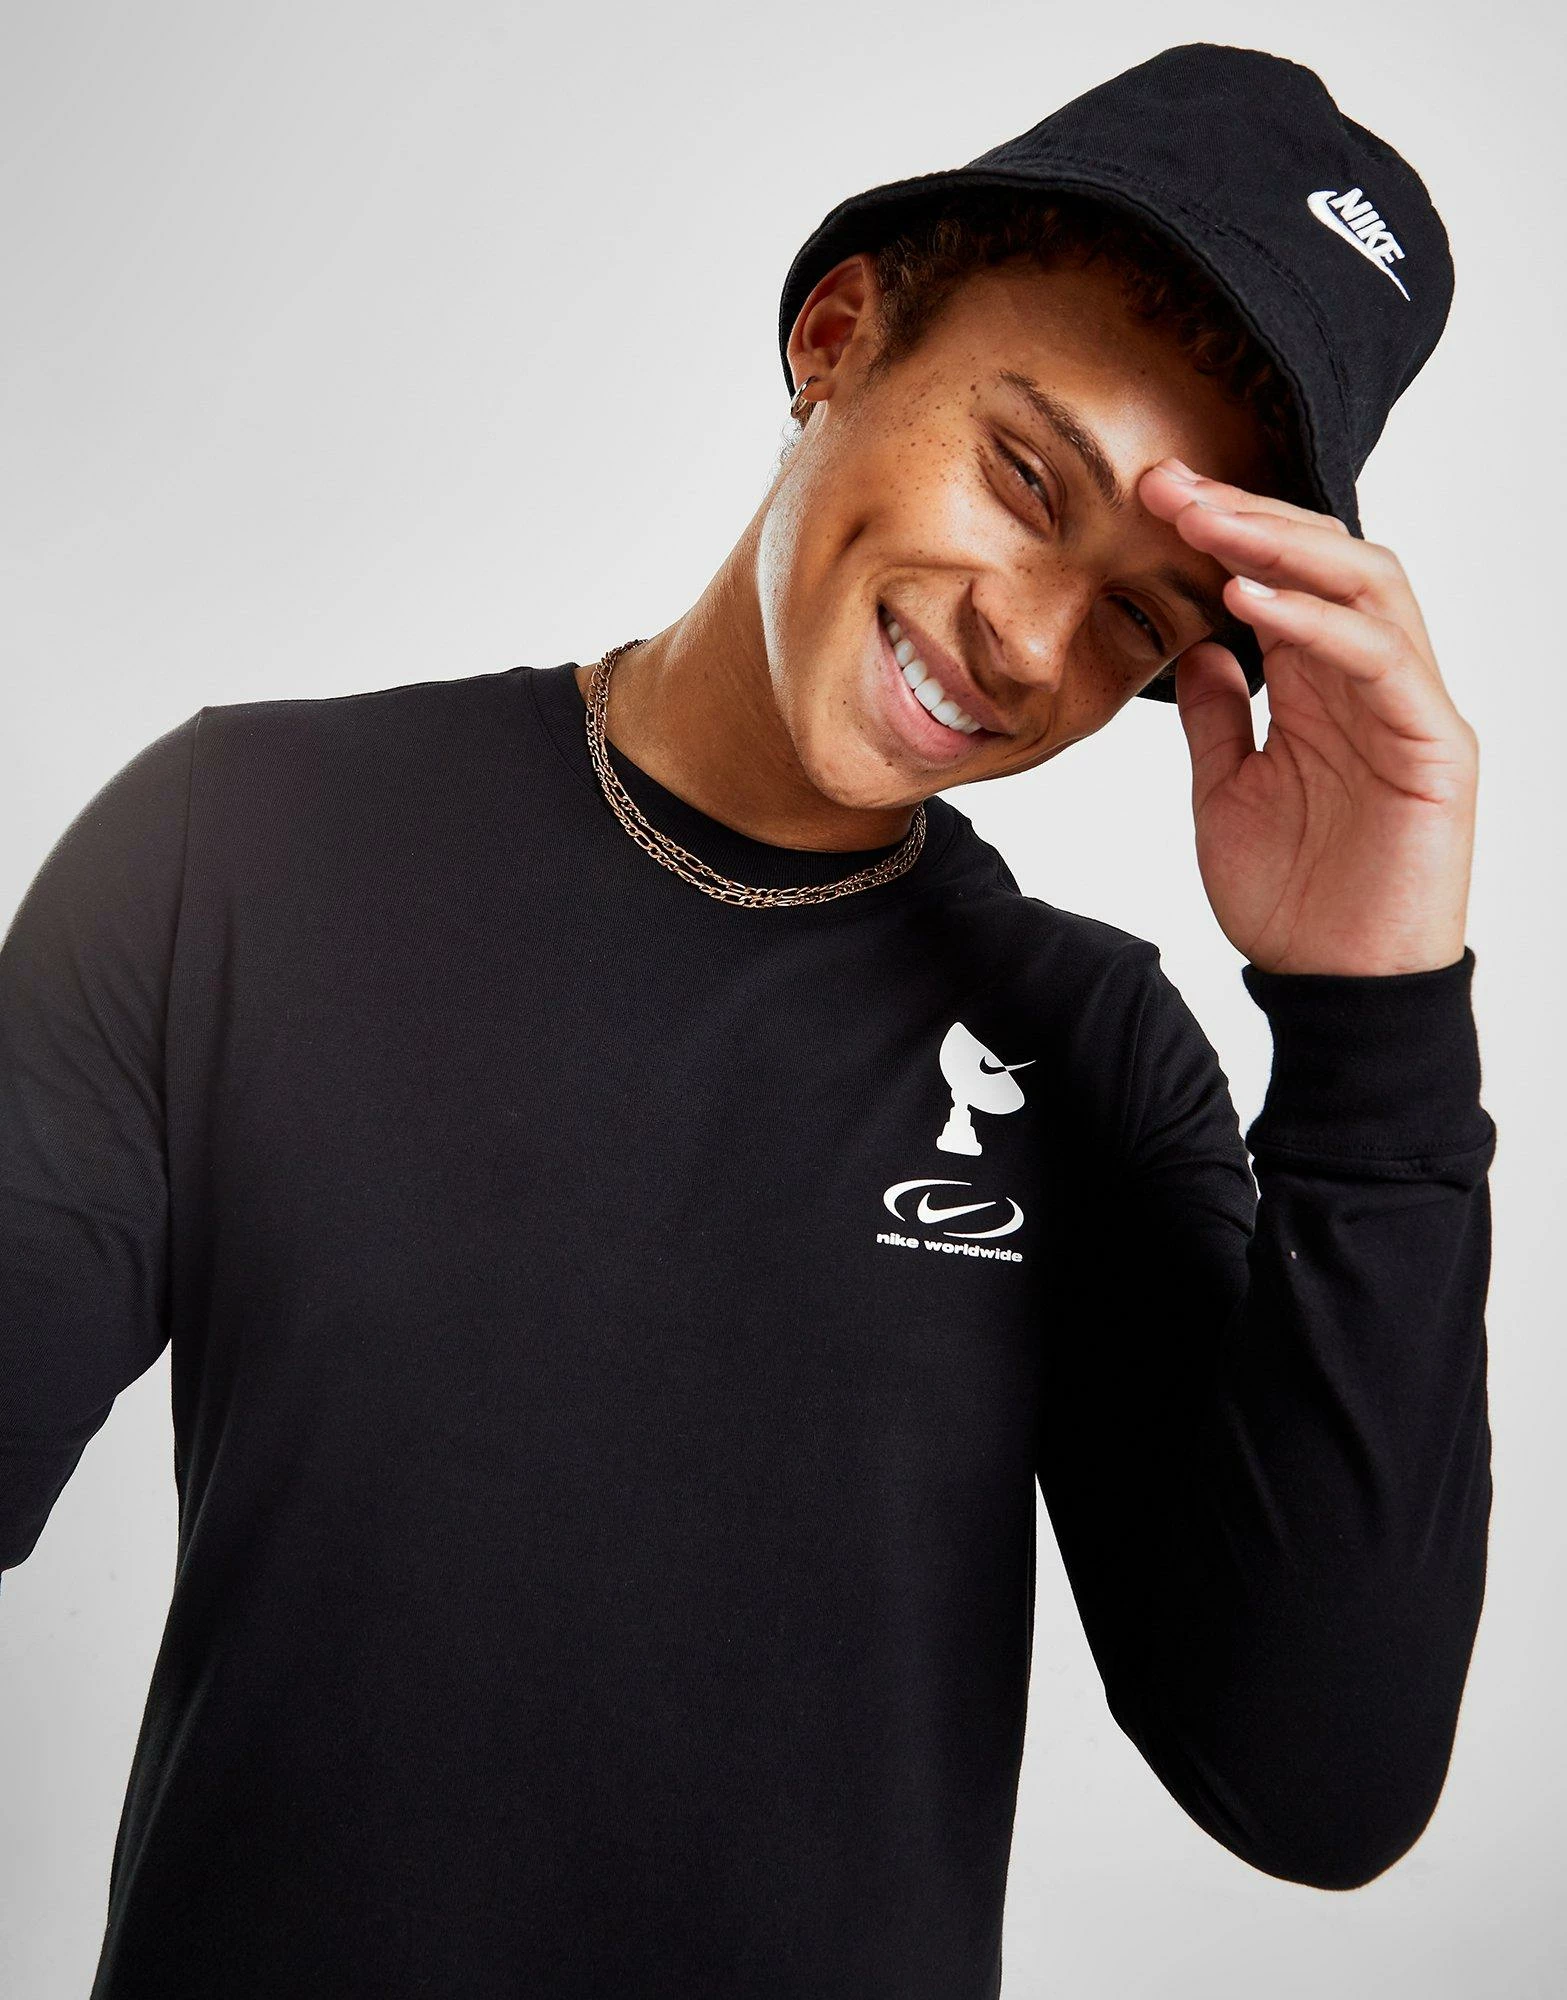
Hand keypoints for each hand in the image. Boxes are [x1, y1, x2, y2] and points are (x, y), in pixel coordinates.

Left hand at [1137, 459, 1477, 977]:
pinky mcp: (1433, 747)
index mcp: (1322, 688)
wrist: (1332, 988)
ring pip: (1368, 586)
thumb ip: (1215, 716)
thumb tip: (1195, 640)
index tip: (1151, 497)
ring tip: (1205, 524)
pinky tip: (1251, 602)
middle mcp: (1372, 683)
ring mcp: (1409, 708)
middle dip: (1248, 514)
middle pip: (1328, 560)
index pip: (1285, 579)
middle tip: (1169, 485)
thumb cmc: (1292, 900)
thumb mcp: (1224, 790)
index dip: (1225, 530)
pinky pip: (1382, 660)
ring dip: (1282, 548)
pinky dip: (1318, 623)